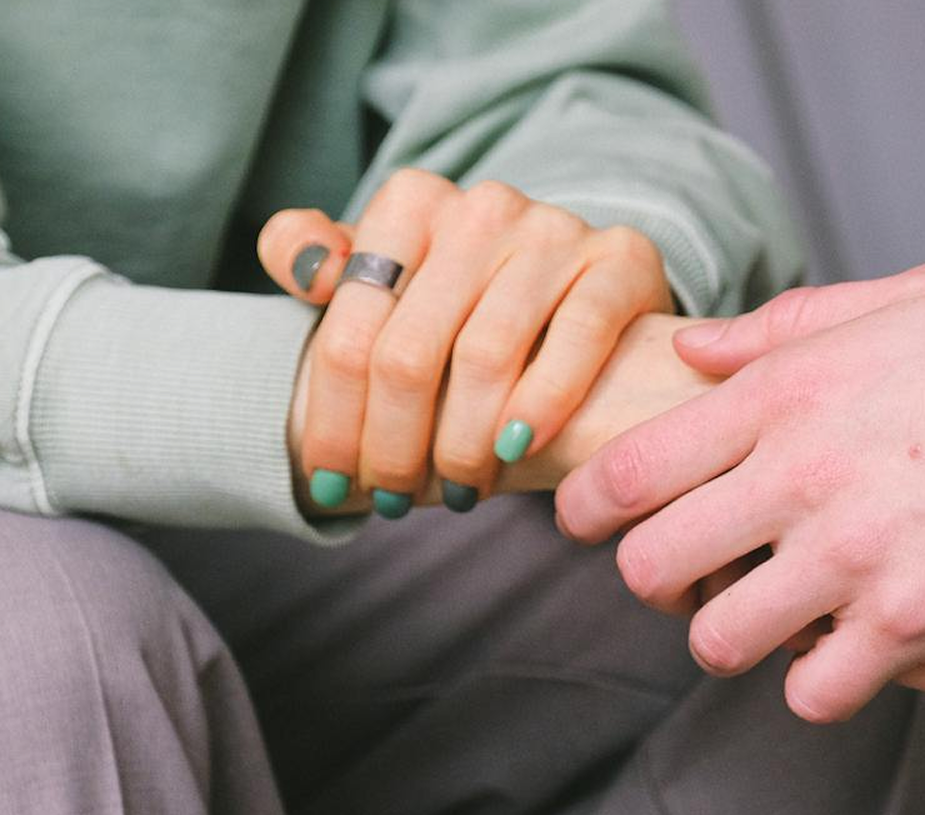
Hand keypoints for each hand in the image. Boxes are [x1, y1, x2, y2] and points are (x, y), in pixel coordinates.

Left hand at [258, 168, 671, 516]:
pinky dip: (543, 403)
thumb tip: (304, 266)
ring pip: (486, 356)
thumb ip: (314, 258)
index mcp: (410, 203)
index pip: (350, 331)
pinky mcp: (620, 258)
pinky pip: (577, 336)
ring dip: (463, 446)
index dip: (333, 421)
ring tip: (458, 491)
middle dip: (393, 447)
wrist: (578, 293)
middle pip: (409, 354)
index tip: (329, 483)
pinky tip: (517, 450)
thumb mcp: (381, 277)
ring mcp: (554, 229)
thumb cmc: (459, 305)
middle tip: (394, 501)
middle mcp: (481, 206)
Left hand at [555, 264, 924, 720]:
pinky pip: (813, 690)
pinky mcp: (914, 622)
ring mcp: (853, 552)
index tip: (589, 522)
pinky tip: (854, 656)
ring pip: (718, 641)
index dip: (589, 506)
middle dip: (659, 583)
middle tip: (695, 581)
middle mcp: (802, 470)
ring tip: (777, 623)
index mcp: (793, 386)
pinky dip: (825, 684)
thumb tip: (696, 347)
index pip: (632, 465)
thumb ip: (796, 326)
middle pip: (650, 566)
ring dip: (738, 639)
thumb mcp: (921, 299)